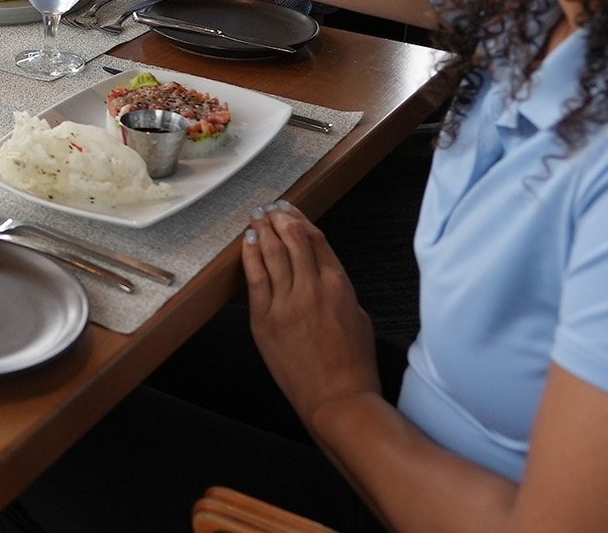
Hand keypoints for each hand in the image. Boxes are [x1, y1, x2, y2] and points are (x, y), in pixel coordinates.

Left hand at [242, 201, 381, 433]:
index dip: (301, 221)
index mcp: (339, 285)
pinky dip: (250, 255)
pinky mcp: (265, 319)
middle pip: (292, 240)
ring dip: (264, 229)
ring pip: (272, 253)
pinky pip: (255, 278)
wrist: (339, 399)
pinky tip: (248, 241)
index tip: (291, 211)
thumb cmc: (354, 365)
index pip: (316, 241)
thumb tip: (320, 276)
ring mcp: (286, 302)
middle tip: (271, 207)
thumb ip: (339, 291)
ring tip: (257, 216)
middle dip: (280, 218)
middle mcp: (312, 287)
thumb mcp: (358, 317)